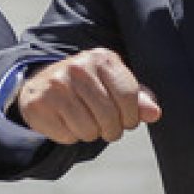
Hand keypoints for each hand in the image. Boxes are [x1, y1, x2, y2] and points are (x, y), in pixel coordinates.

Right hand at [17, 48, 161, 143]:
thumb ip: (137, 98)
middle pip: (109, 116)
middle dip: (111, 130)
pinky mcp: (40, 103)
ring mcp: (56, 84)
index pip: (129, 96)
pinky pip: (67, 136)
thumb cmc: (86, 87)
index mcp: (102, 58)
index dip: (131, 117)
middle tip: (105, 126)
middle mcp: (78, 67)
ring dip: (90, 134)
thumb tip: (154, 113)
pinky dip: (70, 136)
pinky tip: (65, 121)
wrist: (41, 85)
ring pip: (89, 130)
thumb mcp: (114, 85)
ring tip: (83, 121)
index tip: (125, 119)